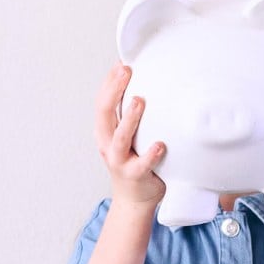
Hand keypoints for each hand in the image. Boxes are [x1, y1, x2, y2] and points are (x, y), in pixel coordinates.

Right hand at [94, 63, 165, 210]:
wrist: (134, 200)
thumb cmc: (134, 162)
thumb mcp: (128, 136)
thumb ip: (132, 116)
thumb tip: (147, 85)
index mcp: (105, 131)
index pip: (102, 102)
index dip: (109, 82)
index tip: (121, 63)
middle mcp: (108, 144)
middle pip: (105, 113)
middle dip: (114, 90)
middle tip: (127, 71)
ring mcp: (120, 161)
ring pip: (120, 138)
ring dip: (129, 118)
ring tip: (139, 100)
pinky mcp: (135, 176)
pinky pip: (142, 164)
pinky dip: (150, 154)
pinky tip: (161, 145)